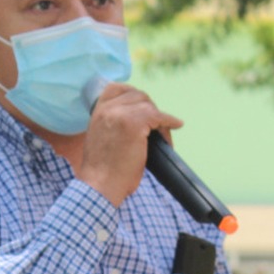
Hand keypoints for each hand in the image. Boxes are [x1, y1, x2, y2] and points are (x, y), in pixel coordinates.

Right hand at [76, 83, 182, 206]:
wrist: (100, 185)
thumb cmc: (103, 170)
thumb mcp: (102, 137)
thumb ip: (114, 123)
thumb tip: (141, 120)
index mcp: (97, 111)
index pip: (118, 88)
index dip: (134, 96)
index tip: (144, 107)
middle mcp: (107, 109)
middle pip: (138, 96)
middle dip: (150, 109)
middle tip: (157, 128)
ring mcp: (120, 115)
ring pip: (149, 106)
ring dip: (159, 120)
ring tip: (162, 137)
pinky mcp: (134, 124)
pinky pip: (158, 116)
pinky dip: (169, 121)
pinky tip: (176, 125)